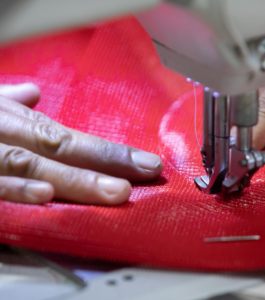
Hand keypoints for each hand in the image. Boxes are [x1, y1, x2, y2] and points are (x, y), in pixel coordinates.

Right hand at [0, 83, 161, 204]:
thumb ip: (8, 102)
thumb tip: (33, 92)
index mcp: (13, 120)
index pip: (69, 137)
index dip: (110, 152)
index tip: (149, 163)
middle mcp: (5, 133)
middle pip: (60, 146)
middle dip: (107, 161)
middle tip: (148, 172)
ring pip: (30, 165)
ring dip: (76, 179)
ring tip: (117, 191)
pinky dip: (16, 189)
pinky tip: (46, 195)